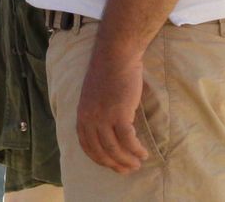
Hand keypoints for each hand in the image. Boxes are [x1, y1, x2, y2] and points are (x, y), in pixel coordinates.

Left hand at [76, 44, 150, 173]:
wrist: (115, 55)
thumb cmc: (108, 73)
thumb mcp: (93, 96)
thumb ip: (96, 114)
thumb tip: (106, 132)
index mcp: (81, 115)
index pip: (87, 146)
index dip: (100, 160)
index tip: (112, 165)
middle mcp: (89, 119)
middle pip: (101, 151)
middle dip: (115, 164)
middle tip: (128, 170)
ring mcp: (103, 117)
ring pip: (114, 149)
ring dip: (127, 160)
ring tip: (138, 163)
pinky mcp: (119, 113)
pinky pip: (128, 140)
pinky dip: (136, 149)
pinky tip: (143, 152)